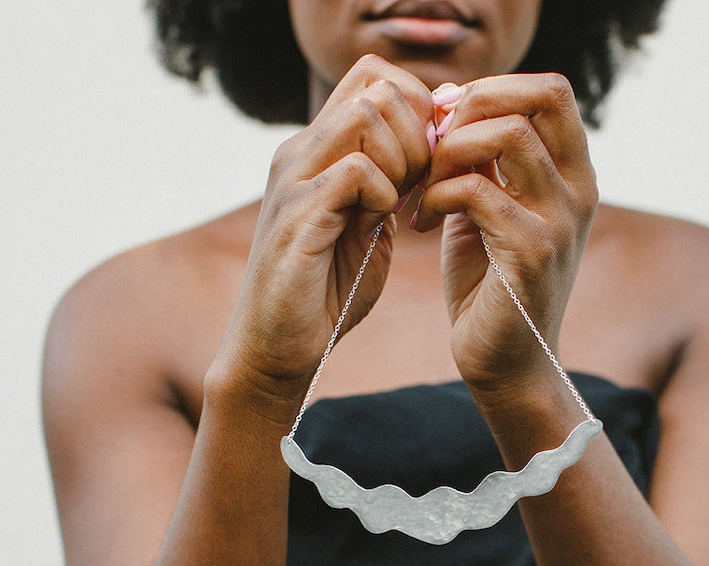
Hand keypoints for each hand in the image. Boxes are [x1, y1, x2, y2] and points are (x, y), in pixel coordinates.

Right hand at [213, 55, 433, 402]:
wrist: (278, 347)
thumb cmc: (325, 293)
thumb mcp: (369, 227)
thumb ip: (391, 185)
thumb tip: (430, 147)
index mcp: (318, 149)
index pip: (373, 75)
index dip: (417, 106)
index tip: (429, 162)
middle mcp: (300, 150)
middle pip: (376, 83)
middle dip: (418, 131)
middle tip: (419, 185)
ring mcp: (294, 178)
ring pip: (366, 113)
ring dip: (402, 158)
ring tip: (399, 205)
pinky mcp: (297, 214)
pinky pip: (358, 170)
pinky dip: (385, 195)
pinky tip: (379, 226)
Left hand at [412, 73, 598, 393]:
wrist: (505, 363)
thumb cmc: (489, 287)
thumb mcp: (487, 210)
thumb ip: (483, 162)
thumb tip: (452, 103)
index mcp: (573, 175)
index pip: (551, 90)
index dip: (492, 89)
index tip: (445, 119)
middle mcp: (579, 190)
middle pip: (541, 96)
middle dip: (474, 105)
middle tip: (433, 141)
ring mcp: (561, 220)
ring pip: (509, 134)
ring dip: (450, 149)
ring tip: (423, 184)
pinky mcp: (533, 252)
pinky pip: (479, 190)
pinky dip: (437, 194)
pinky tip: (419, 220)